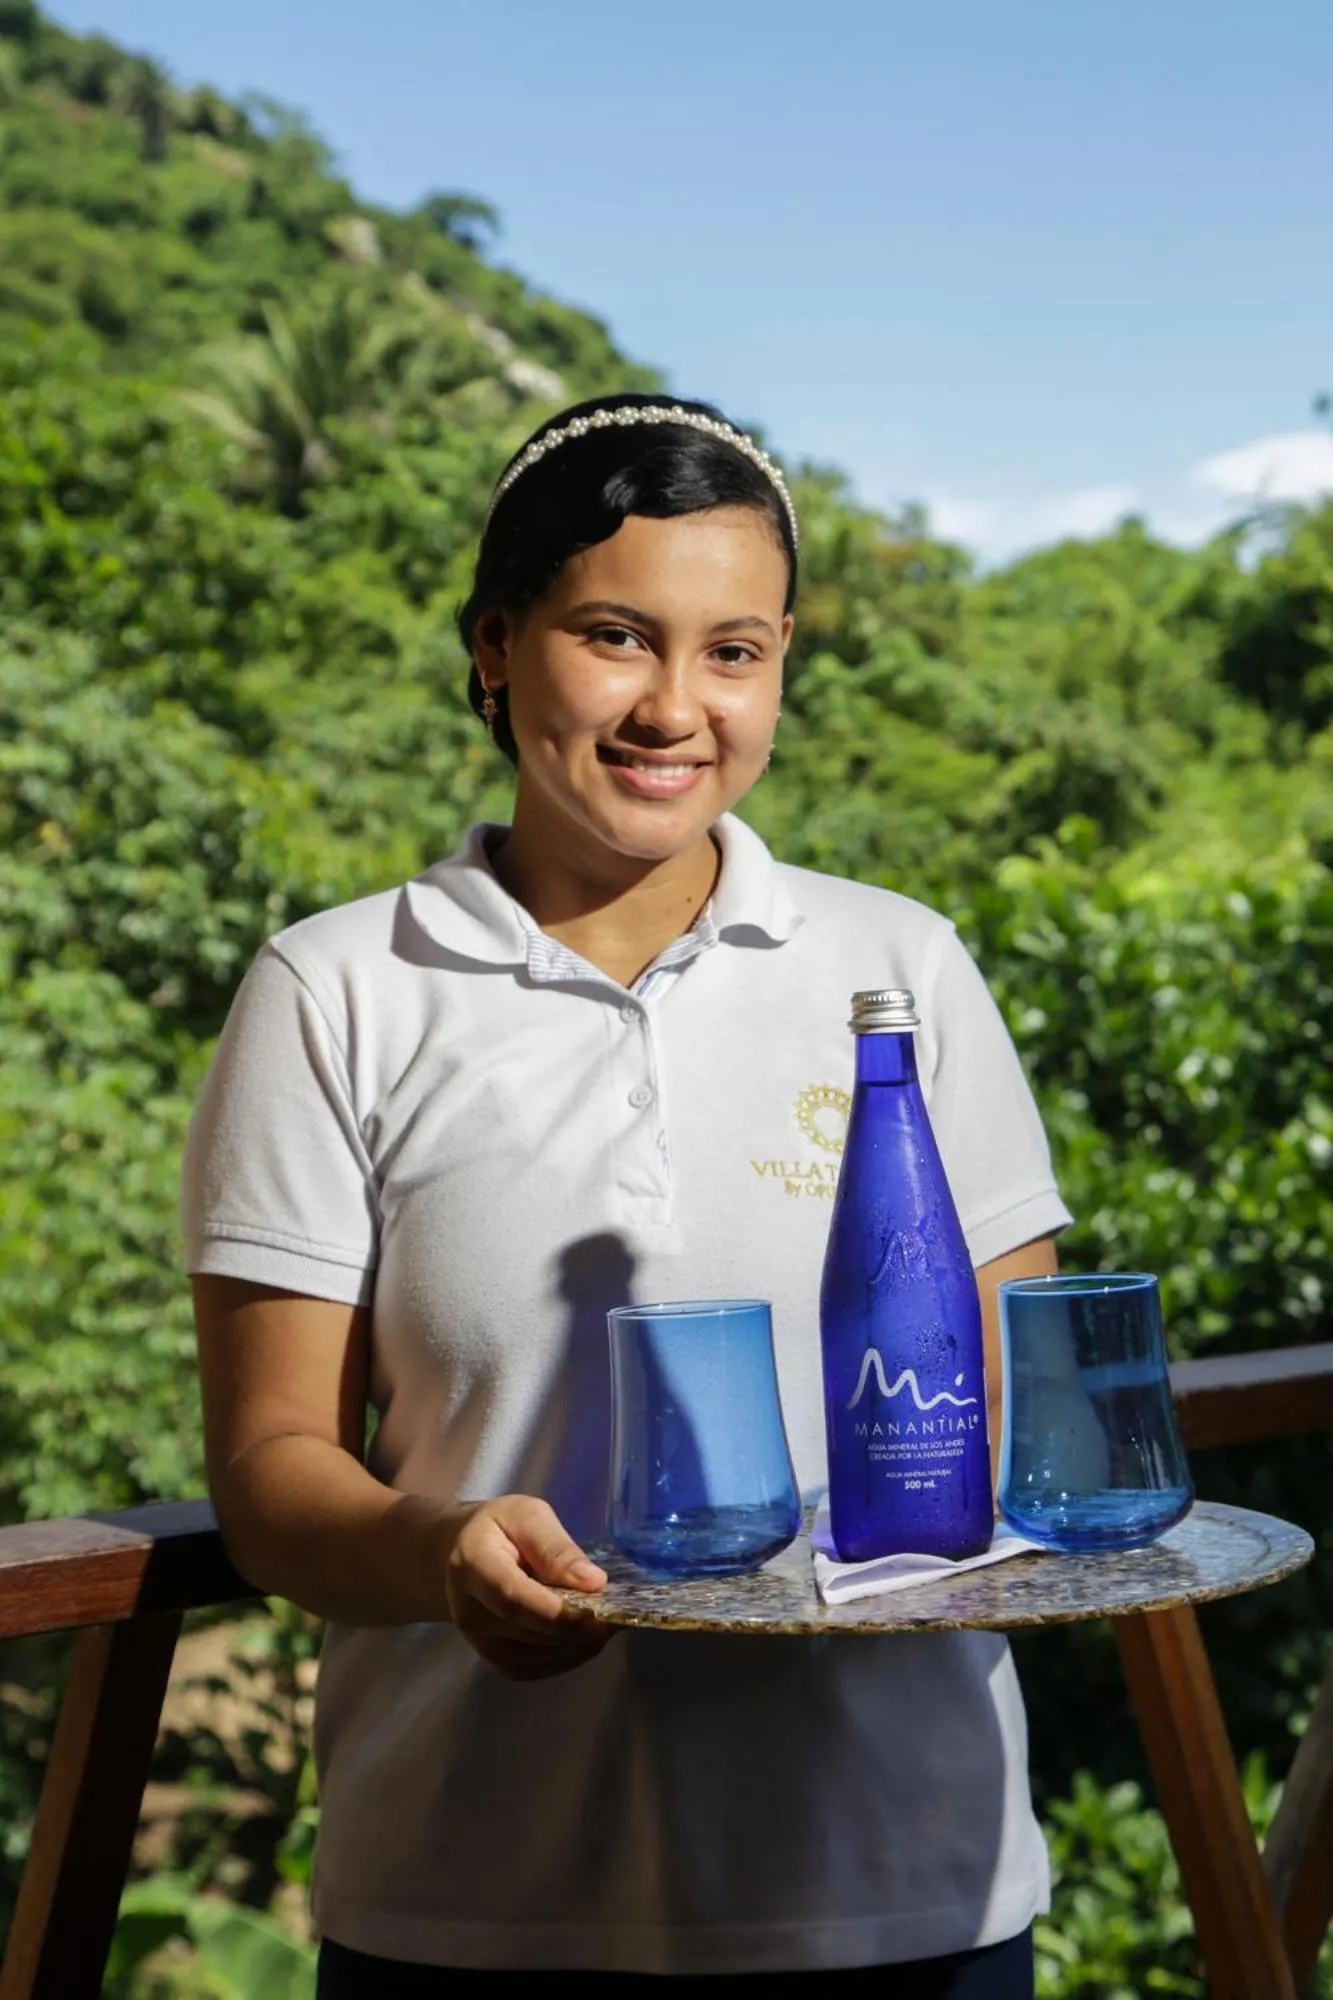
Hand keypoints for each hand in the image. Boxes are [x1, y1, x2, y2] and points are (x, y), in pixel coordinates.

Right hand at [442, 1495, 611, 1680]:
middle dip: (579, 1627)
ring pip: (537, 1655)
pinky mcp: (494, 1659)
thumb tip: (593, 1582)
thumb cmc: (501, 1528)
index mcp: (472, 1563)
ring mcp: (479, 1641)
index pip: (512, 1596)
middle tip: (618, 1614)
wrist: (465, 1553)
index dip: (557, 1609)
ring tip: (607, 1622)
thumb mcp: (528, 1516)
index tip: (599, 1603)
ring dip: (579, 1644)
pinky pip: (536, 1668)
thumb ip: (556, 1548)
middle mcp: (469, 1610)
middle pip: (528, 1630)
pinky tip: (586, 1637)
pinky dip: (568, 1657)